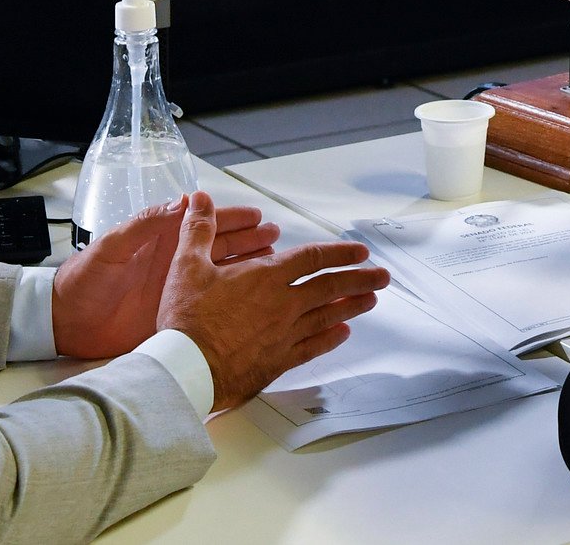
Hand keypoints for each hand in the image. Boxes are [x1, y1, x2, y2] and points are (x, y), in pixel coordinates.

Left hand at [52, 195, 278, 358]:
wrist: (64, 323)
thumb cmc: (82, 280)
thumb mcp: (111, 247)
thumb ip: (144, 225)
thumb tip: (181, 202)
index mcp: (158, 240)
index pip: (201, 224)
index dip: (229, 218)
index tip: (256, 216)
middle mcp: (171, 262)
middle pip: (218, 246)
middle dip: (248, 240)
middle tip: (275, 237)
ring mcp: (174, 289)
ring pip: (219, 274)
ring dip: (245, 267)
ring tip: (274, 263)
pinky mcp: (173, 314)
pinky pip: (209, 304)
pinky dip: (232, 299)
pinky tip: (251, 298)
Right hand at [158, 192, 389, 411]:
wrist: (187, 369)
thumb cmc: (187, 318)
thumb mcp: (186, 265)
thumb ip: (198, 230)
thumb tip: (199, 199)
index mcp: (265, 276)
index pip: (311, 258)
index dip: (338, 253)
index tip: (360, 251)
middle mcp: (283, 304)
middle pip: (329, 287)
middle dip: (359, 278)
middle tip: (382, 276)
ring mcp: (284, 334)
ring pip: (327, 316)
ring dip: (352, 306)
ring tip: (371, 300)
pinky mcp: (278, 361)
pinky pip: (312, 348)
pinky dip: (330, 339)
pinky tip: (342, 334)